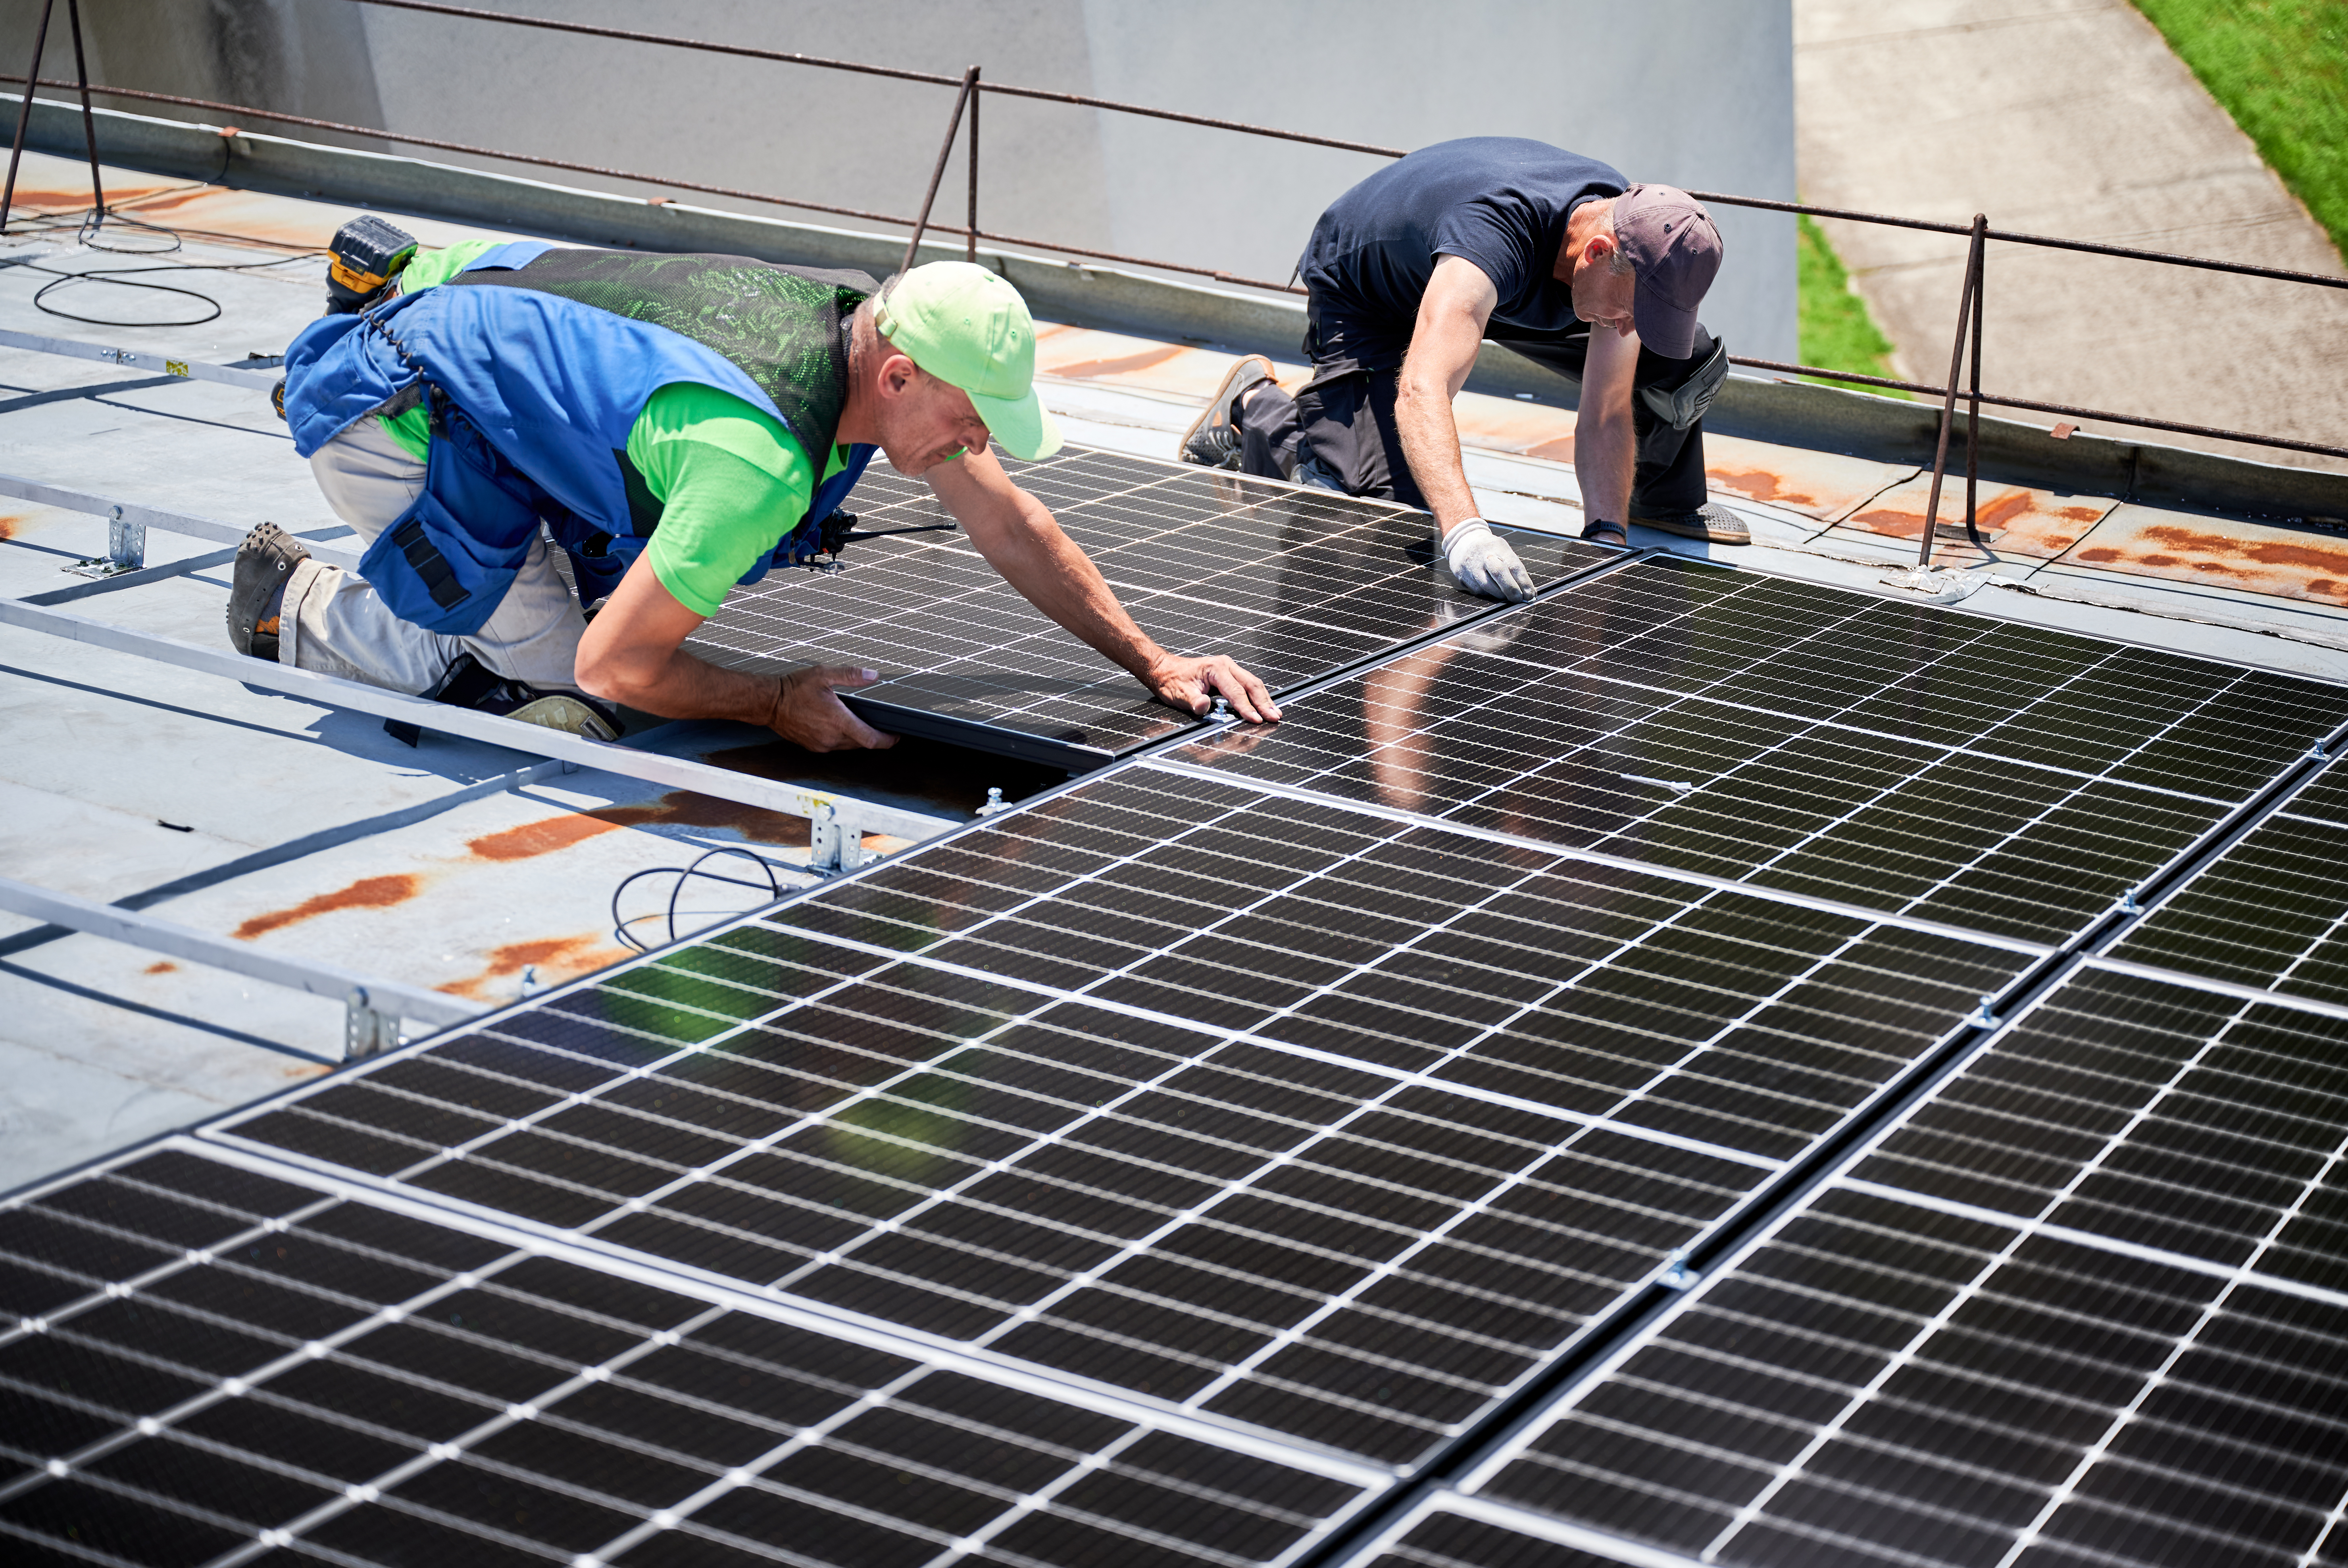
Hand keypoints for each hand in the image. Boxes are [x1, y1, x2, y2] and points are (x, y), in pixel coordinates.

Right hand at [768, 665, 898, 750]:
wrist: (768, 702)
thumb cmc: (793, 688)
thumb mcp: (823, 674)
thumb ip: (850, 675)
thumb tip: (872, 675)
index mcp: (838, 721)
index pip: (871, 739)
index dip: (887, 740)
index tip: (895, 736)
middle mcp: (831, 738)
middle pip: (862, 743)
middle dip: (873, 736)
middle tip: (880, 726)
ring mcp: (821, 744)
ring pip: (849, 746)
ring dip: (857, 737)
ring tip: (860, 723)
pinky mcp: (813, 747)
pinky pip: (835, 746)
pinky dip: (842, 739)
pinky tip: (839, 726)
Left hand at [1147, 653, 1281, 722]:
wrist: (1165, 670)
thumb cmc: (1171, 681)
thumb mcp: (1179, 694)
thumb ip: (1193, 702)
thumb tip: (1204, 706)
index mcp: (1215, 669)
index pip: (1236, 691)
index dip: (1247, 707)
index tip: (1256, 719)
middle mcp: (1226, 665)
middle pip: (1251, 684)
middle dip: (1263, 702)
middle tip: (1274, 717)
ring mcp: (1230, 668)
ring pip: (1253, 684)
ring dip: (1264, 699)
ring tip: (1275, 713)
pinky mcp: (1230, 674)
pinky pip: (1248, 685)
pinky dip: (1258, 696)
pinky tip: (1265, 705)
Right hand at [1441, 518, 1533, 601]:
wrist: (1462, 541)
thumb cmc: (1489, 548)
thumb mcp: (1503, 550)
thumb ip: (1514, 568)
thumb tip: (1528, 591)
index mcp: (1497, 547)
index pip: (1513, 565)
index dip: (1524, 582)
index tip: (1530, 594)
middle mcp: (1483, 555)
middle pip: (1499, 574)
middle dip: (1511, 589)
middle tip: (1519, 599)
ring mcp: (1471, 566)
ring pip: (1487, 586)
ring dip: (1500, 594)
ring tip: (1506, 595)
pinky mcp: (1463, 577)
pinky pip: (1478, 590)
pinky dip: (1488, 593)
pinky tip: (1491, 589)